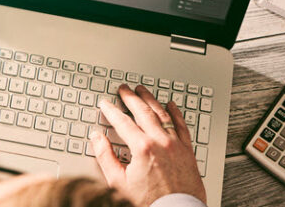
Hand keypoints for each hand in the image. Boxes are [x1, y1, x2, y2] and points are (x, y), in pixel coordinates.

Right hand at [90, 85, 205, 206]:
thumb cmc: (149, 202)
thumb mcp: (119, 182)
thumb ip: (106, 157)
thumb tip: (97, 139)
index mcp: (142, 148)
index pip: (123, 122)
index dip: (112, 111)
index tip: (106, 104)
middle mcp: (161, 142)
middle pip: (143, 112)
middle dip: (131, 98)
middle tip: (124, 89)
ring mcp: (176, 145)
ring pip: (162, 114)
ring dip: (151, 100)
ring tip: (143, 91)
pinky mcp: (187, 150)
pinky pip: (181, 126)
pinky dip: (175, 113)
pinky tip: (171, 105)